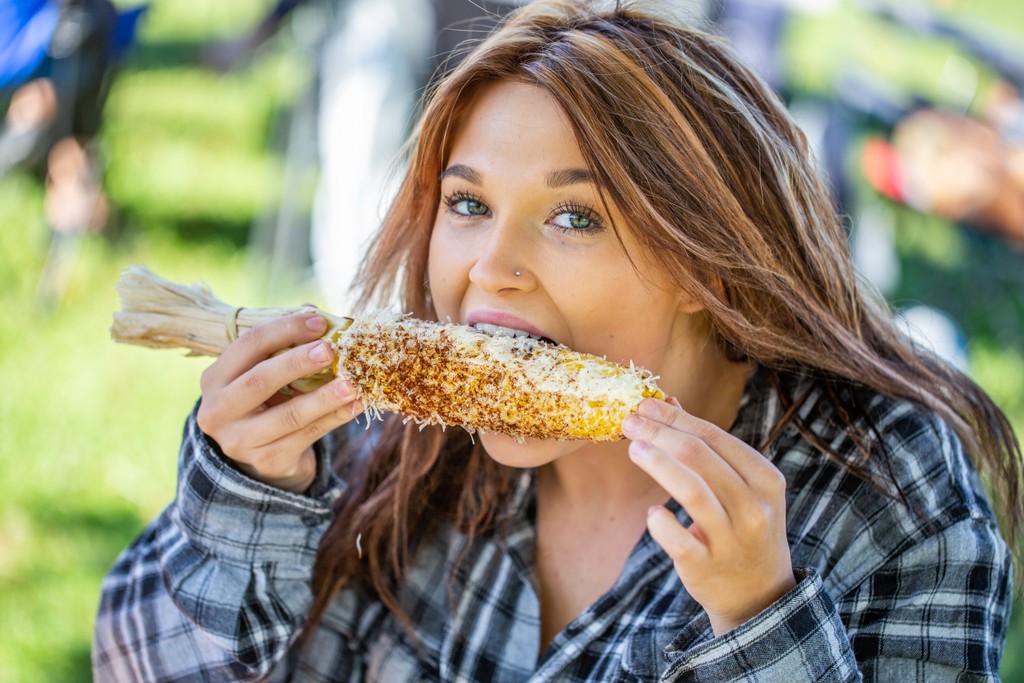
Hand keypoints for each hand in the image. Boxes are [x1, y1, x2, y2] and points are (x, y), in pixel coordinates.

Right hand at [196, 312, 362, 492]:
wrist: (261, 455)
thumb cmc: (267, 400)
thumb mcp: (264, 372)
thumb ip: (284, 344)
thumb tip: (315, 312)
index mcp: (215, 378)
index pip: (248, 345)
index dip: (285, 329)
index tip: (320, 322)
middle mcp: (218, 411)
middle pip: (260, 380)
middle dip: (298, 362)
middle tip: (332, 350)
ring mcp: (240, 441)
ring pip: (288, 415)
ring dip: (324, 398)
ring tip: (352, 384)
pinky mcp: (267, 461)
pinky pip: (307, 436)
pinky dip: (335, 419)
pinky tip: (355, 406)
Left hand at [622, 398, 795, 635]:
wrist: (759, 593)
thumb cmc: (742, 525)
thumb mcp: (741, 486)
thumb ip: (706, 447)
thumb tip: (666, 403)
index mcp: (766, 480)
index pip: (716, 437)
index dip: (677, 418)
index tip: (645, 405)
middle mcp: (754, 508)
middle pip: (700, 457)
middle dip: (660, 433)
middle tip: (630, 421)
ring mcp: (732, 539)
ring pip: (692, 492)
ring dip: (658, 465)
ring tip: (633, 448)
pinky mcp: (706, 567)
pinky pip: (678, 539)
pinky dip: (661, 522)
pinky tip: (652, 512)